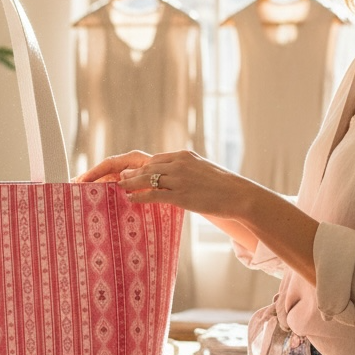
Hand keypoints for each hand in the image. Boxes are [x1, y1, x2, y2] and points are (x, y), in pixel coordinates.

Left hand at [80, 149, 246, 218]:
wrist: (239, 195)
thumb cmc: (222, 186)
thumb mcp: (201, 171)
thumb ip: (184, 170)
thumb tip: (170, 176)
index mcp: (183, 156)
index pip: (155, 160)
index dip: (139, 167)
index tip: (127, 172)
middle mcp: (179, 164)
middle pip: (146, 167)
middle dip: (129, 173)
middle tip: (116, 178)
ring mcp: (179, 179)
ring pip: (147, 178)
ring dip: (129, 183)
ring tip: (117, 187)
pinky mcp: (181, 195)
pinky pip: (154, 194)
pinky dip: (139, 196)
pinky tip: (129, 199)